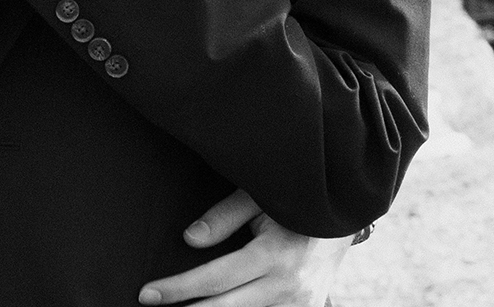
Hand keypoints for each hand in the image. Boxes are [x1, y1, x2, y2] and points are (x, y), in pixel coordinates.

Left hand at [138, 190, 351, 306]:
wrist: (345, 214)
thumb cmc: (294, 199)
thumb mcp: (259, 197)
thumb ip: (224, 217)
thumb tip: (190, 239)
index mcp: (274, 255)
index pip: (215, 279)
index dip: (178, 288)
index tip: (148, 293)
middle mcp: (288, 285)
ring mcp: (301, 303)